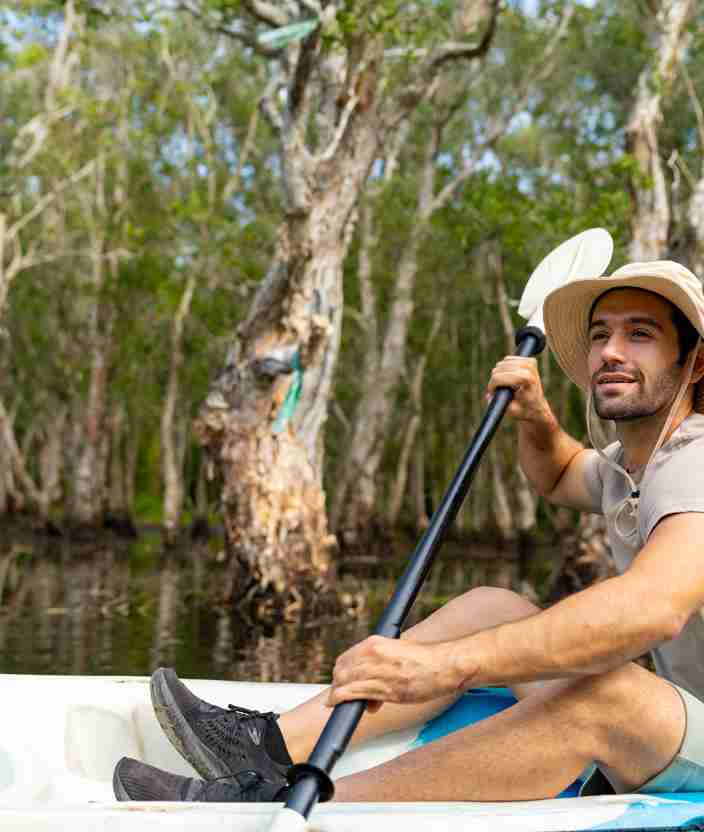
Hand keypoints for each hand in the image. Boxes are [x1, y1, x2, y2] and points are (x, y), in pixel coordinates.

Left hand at [326, 636, 468, 712]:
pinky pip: (352, 694)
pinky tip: (342, 704)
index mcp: (375, 642)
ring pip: (343, 681)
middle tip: (342, 693)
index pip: (347, 657)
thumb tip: (371, 677)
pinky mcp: (382, 688)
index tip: (344, 680)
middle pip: (341, 669)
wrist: (444, 666)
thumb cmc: (426, 659)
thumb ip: (381, 661)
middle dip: (339, 682)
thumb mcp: (398, 651)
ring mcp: (376, 670)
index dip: (343, 671)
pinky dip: (342, 699)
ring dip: (338, 693)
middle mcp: (371, 654)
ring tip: (339, 701)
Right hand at [486, 356, 551, 422]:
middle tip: (499, 390)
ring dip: (500, 374)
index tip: (492, 392)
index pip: (499, 377)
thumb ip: (499, 403)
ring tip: (506, 385)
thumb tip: (488, 396)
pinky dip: (505, 368)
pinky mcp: (530, 360)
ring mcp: (531, 362)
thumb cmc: (524, 409)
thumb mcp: (511, 410)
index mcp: (527, 379)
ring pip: (501, 364)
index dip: (492, 385)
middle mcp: (530, 368)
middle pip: (498, 369)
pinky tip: (511, 377)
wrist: (538, 405)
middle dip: (495, 380)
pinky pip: (507, 359)